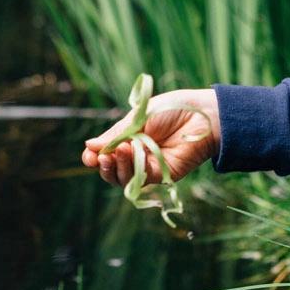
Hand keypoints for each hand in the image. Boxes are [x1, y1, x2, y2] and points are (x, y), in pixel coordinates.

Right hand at [81, 88, 220, 189]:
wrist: (201, 113)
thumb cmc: (172, 110)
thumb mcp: (137, 119)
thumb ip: (116, 135)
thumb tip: (90, 146)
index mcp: (129, 141)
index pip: (107, 156)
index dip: (95, 158)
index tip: (89, 154)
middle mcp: (138, 157)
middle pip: (113, 173)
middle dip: (104, 166)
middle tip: (101, 157)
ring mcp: (151, 168)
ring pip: (125, 180)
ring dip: (117, 167)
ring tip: (119, 151)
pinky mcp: (165, 175)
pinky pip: (143, 178)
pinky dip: (134, 168)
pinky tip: (131, 152)